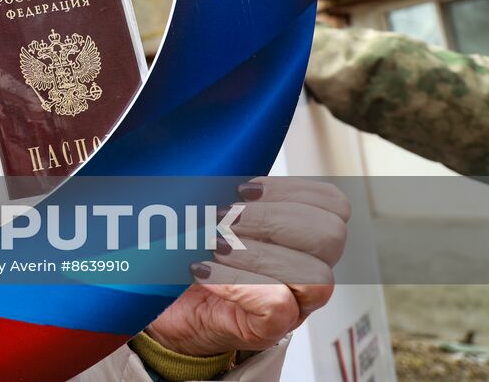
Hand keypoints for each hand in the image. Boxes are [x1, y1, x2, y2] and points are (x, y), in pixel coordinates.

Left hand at [145, 177, 350, 356]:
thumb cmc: (183, 252)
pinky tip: (202, 270)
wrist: (157, 304)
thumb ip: (223, 188)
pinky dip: (236, 282)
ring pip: (313, 274)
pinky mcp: (268, 330)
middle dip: (273, 219)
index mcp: (297, 233)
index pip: (331, 204)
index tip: (242, 189)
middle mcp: (305, 268)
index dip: (292, 190)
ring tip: (212, 245)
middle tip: (224, 219)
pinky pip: (278, 305)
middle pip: (329, 235)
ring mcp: (293, 304)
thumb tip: (218, 160)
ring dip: (256, 253)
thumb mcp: (204, 210)